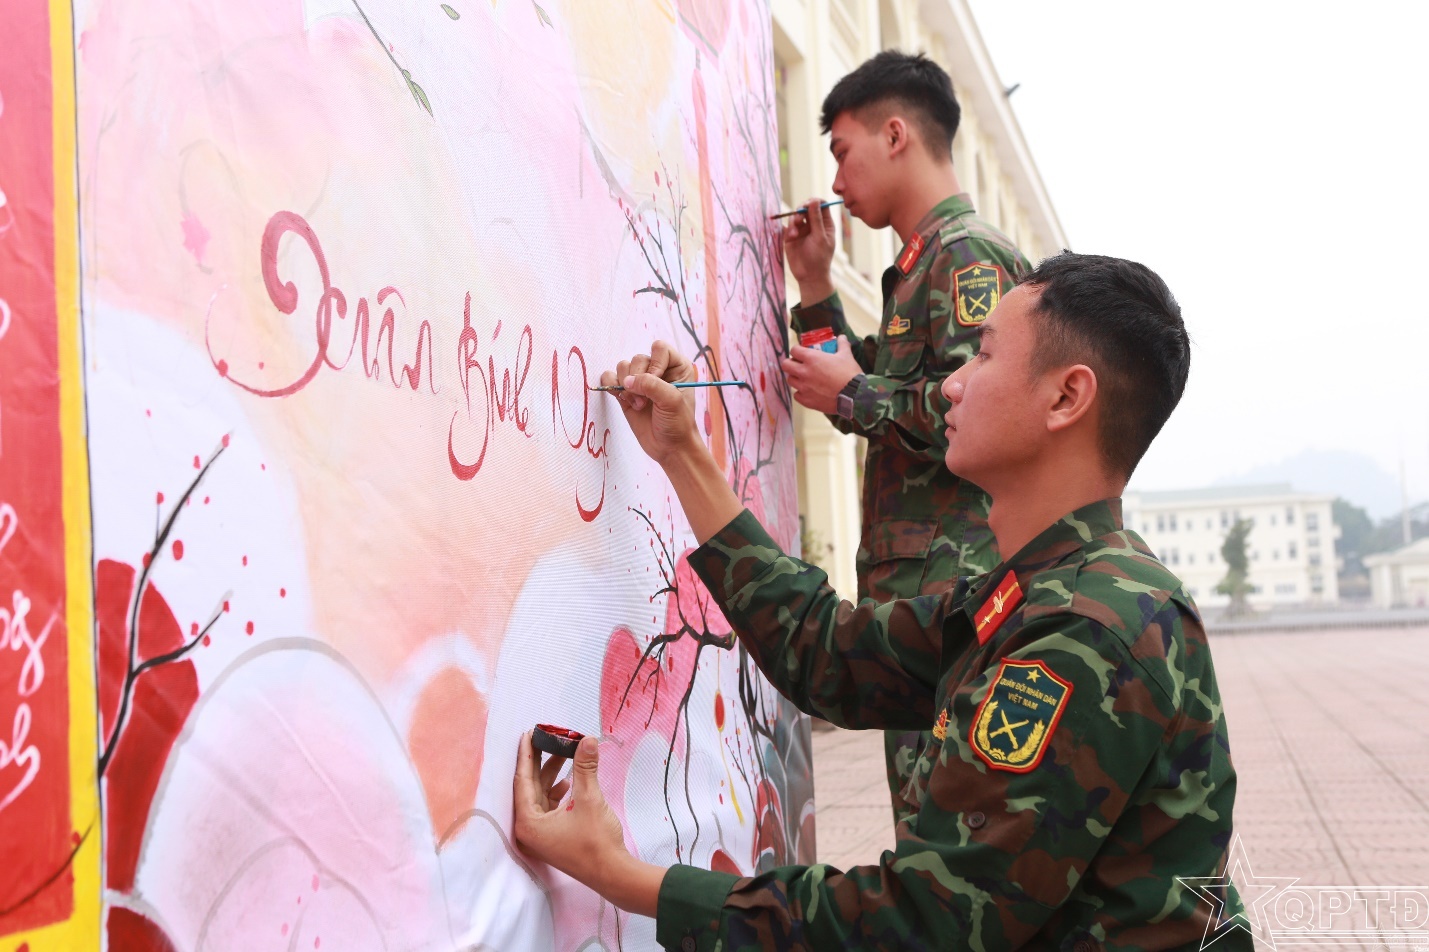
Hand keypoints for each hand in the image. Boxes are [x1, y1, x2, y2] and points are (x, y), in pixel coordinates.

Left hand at [512, 733, 626, 885]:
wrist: (612, 873)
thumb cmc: (596, 841)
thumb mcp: (589, 798)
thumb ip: (585, 767)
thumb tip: (587, 740)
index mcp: (528, 822)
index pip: (522, 780)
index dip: (526, 755)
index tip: (528, 733)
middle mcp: (529, 829)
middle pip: (530, 787)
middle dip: (541, 761)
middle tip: (547, 738)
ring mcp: (541, 835)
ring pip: (541, 796)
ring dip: (552, 775)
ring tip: (564, 753)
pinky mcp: (553, 836)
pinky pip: (550, 806)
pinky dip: (558, 790)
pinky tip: (569, 778)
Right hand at [602, 341, 700, 464]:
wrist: (669, 447)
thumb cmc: (678, 424)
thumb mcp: (671, 402)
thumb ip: (652, 385)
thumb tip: (627, 380)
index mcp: (676, 366)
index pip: (659, 348)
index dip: (654, 363)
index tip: (657, 382)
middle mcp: (658, 370)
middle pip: (638, 358)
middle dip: (638, 379)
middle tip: (645, 401)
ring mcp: (641, 381)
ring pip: (623, 367)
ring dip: (626, 386)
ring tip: (638, 404)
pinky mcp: (626, 392)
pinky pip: (610, 378)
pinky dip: (611, 386)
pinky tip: (622, 399)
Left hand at [781, 336, 861, 414]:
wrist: (854, 395)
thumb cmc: (849, 373)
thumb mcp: (846, 355)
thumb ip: (842, 344)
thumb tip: (842, 337)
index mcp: (812, 358)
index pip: (794, 350)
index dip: (797, 350)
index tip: (801, 353)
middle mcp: (804, 372)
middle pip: (785, 365)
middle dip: (790, 363)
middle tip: (798, 365)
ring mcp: (804, 387)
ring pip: (790, 380)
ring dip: (796, 378)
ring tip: (804, 379)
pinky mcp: (806, 400)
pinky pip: (796, 395)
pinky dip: (801, 393)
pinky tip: (809, 391)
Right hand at [782, 198, 835, 304]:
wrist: (809, 276)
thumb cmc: (819, 258)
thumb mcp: (820, 237)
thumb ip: (816, 219)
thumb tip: (814, 201)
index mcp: (825, 223)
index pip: (821, 204)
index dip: (814, 202)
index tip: (807, 205)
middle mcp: (813, 224)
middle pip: (806, 208)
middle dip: (801, 210)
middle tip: (798, 217)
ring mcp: (802, 230)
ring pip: (795, 216)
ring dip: (793, 222)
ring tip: (794, 234)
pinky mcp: (791, 237)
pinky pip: (787, 226)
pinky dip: (788, 229)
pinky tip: (790, 237)